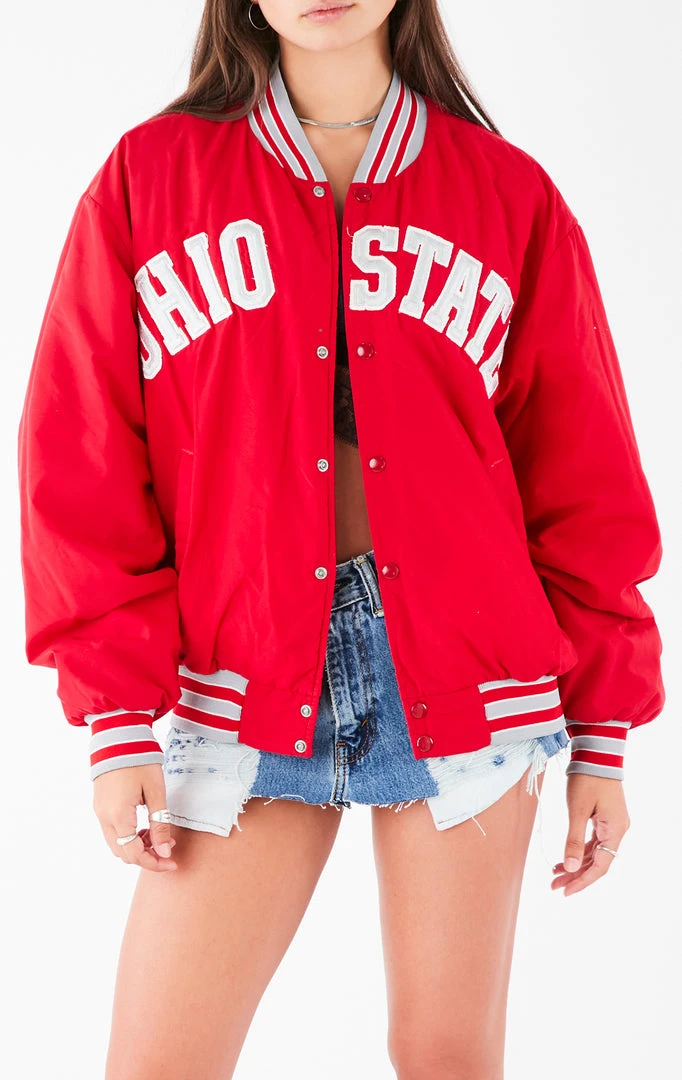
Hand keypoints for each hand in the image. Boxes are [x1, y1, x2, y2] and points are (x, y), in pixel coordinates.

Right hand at [93, 764, 177, 871]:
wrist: (118, 737)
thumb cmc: (140, 761)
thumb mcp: (156, 792)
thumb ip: (159, 824)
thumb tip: (164, 852)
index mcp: (119, 816)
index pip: (134, 854)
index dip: (154, 863)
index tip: (171, 862)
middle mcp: (104, 818)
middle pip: (123, 854)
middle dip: (146, 857)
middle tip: (168, 849)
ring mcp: (100, 812)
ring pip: (116, 845)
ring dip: (136, 847)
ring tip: (158, 835)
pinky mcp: (100, 806)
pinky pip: (112, 832)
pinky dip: (128, 837)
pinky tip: (145, 827)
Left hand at [552, 773, 629, 895]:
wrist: (596, 753)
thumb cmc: (587, 778)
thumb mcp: (577, 810)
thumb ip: (573, 840)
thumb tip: (569, 868)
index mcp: (615, 831)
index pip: (600, 866)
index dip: (582, 881)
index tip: (565, 891)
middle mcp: (617, 830)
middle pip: (597, 862)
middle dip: (575, 874)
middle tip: (554, 885)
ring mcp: (612, 824)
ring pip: (594, 853)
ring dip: (575, 863)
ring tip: (554, 873)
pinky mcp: (605, 818)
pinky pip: (593, 841)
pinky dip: (579, 850)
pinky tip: (563, 858)